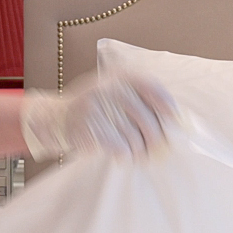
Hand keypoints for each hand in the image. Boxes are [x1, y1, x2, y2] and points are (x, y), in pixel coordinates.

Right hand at [20, 72, 178, 159]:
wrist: (55, 119)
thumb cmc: (95, 110)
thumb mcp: (115, 94)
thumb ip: (141, 100)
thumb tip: (178, 122)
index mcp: (120, 77)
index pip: (154, 90)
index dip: (168, 108)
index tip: (174, 124)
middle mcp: (109, 87)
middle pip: (148, 120)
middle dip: (156, 140)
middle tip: (157, 151)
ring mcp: (97, 106)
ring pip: (135, 138)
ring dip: (139, 151)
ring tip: (137, 154)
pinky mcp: (88, 126)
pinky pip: (119, 147)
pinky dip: (124, 156)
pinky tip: (122, 156)